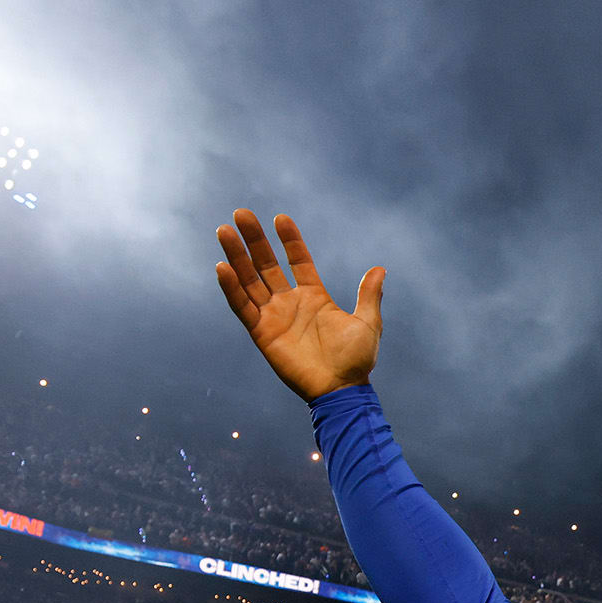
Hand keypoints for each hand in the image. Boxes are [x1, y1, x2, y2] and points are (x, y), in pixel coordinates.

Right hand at [214, 210, 384, 401]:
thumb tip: (379, 269)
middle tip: (241, 213)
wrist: (342, 389)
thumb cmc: (356, 360)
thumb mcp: (368, 322)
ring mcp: (274, 316)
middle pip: (266, 265)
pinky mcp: (262, 333)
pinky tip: (222, 266)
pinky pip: (242, 307)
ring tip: (224, 230)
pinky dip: (231, 288)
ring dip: (236, 256)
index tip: (280, 218)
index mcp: (314, 297)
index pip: (298, 261)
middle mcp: (290, 303)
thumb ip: (369, 295)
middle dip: (254, 240)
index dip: (290, 240)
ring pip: (249, 280)